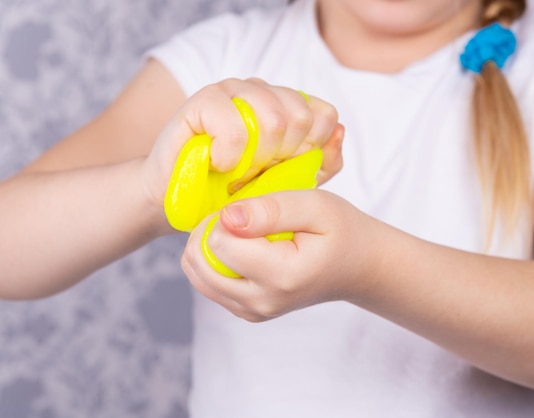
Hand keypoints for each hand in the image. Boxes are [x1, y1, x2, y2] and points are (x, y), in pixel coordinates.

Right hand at [140, 78, 342, 215]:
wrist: (185, 204)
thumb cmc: (237, 194)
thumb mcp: (288, 186)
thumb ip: (320, 162)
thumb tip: (338, 131)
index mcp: (287, 105)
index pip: (323, 114)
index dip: (310, 149)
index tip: (284, 169)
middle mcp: (263, 92)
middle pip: (300, 117)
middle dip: (282, 157)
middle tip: (256, 173)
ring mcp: (233, 91)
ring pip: (274, 118)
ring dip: (257, 158)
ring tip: (238, 171)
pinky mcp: (203, 101)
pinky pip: (235, 126)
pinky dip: (230, 156)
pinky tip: (219, 164)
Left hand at [180, 190, 380, 321]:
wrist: (358, 267)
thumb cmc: (342, 231)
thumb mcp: (316, 206)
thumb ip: (270, 209)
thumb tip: (227, 217)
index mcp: (281, 275)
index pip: (218, 244)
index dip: (225, 217)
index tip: (249, 208)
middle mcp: (262, 302)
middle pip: (199, 263)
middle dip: (208, 231)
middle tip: (238, 216)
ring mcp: (253, 312)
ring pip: (198, 276)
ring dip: (207, 247)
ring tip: (238, 230)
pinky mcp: (247, 312)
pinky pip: (208, 285)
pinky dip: (213, 261)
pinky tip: (239, 247)